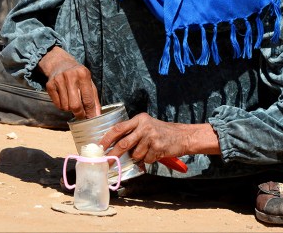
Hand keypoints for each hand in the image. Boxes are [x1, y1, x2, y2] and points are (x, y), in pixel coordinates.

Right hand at [37, 47, 100, 119]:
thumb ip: (93, 99)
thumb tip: (96, 115)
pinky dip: (62, 105)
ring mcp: (58, 80)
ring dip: (70, 108)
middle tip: (81, 116)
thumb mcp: (89, 83)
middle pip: (75, 105)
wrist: (60, 64)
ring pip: (65, 107)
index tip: (92, 119)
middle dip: (79, 114)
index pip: (88, 99)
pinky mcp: (49, 85)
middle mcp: (70, 76)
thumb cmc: (78, 76)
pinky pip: (57, 105)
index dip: (90, 112)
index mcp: (83, 74)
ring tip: (72, 101)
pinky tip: (64, 98)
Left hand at [99, 113, 220, 164]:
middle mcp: (144, 126)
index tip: (99, 147)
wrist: (183, 136)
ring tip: (148, 150)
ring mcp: (151, 137)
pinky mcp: (158, 148)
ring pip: (135, 154)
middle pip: (123, 143)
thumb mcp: (146, 125)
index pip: (118, 128)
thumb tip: (113, 145)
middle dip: (113, 155)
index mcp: (139, 119)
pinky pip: (146, 159)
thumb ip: (132, 132)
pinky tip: (156, 152)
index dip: (107, 138)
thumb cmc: (162, 132)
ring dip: (139, 157)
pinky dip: (149, 159)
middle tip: (106, 162)